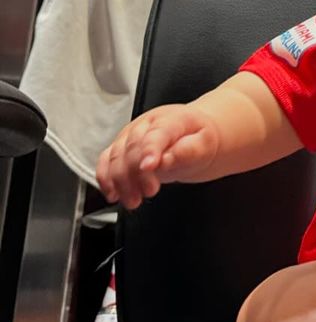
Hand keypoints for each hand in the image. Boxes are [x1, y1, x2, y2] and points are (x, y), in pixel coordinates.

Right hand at [96, 105, 220, 209]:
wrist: (194, 137)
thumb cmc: (198, 139)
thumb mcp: (205, 144)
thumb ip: (188, 151)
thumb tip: (167, 159)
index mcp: (170, 120)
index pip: (156, 133)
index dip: (150, 150)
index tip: (149, 167)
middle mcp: (146, 125)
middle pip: (132, 147)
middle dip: (136, 173)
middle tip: (150, 191)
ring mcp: (130, 135)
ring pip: (115, 156)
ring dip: (120, 181)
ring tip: (133, 200)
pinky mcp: (121, 148)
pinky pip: (105, 161)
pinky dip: (105, 179)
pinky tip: (113, 194)